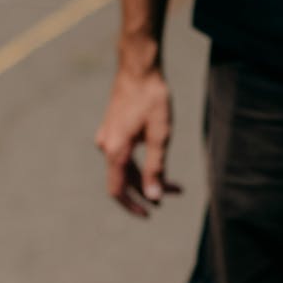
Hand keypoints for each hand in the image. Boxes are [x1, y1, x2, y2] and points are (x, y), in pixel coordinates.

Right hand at [94, 67, 180, 216]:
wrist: (138, 68)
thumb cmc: (152, 98)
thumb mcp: (160, 135)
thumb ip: (156, 169)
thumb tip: (154, 197)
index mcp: (115, 151)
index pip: (118, 191)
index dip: (132, 206)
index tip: (149, 214)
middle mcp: (106, 146)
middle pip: (126, 179)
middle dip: (150, 189)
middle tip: (176, 193)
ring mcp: (107, 137)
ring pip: (127, 167)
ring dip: (148, 176)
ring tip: (174, 182)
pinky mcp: (111, 129)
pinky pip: (124, 155)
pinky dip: (141, 163)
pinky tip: (157, 159)